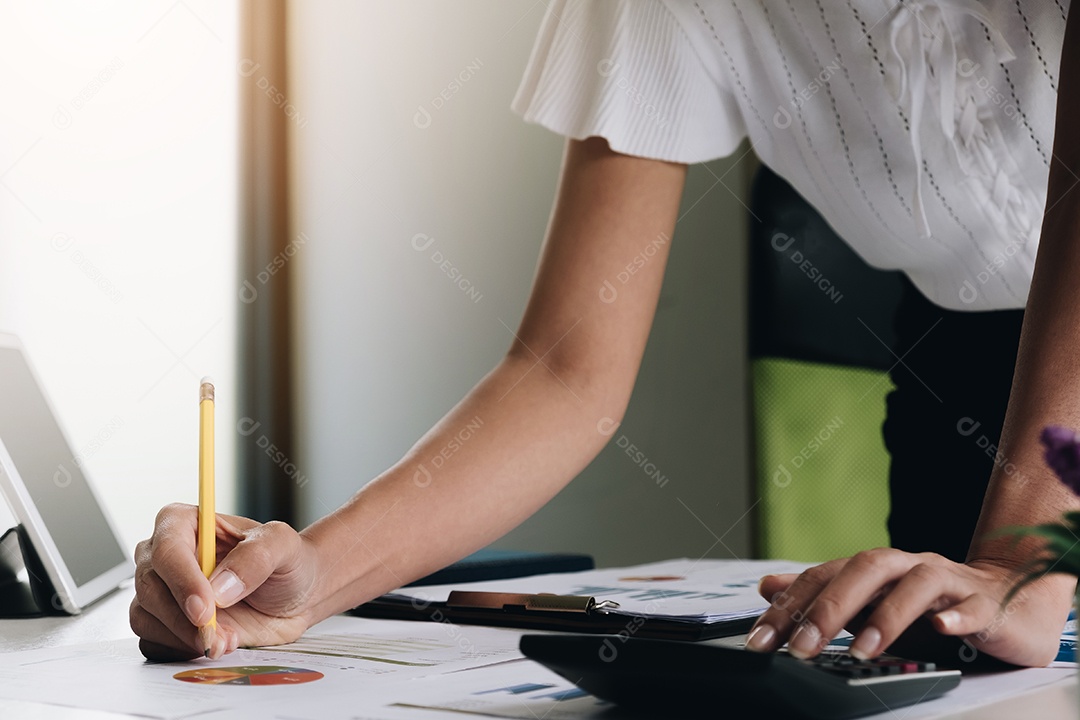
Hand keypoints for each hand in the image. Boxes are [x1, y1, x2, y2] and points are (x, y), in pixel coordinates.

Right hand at [130, 503, 319, 660]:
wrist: (295, 596)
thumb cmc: (286, 562)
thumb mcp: (284, 546)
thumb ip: (257, 556)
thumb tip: (220, 586)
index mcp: (184, 523)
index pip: (167, 549)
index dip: (182, 581)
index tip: (205, 609)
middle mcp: (166, 556)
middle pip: (150, 588)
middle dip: (183, 619)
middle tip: (220, 635)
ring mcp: (162, 592)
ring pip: (146, 619)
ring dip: (185, 639)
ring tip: (228, 639)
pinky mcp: (165, 624)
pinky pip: (152, 643)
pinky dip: (181, 651)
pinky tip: (214, 644)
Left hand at [745, 548, 1073, 666]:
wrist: (1004, 598)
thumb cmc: (929, 604)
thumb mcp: (867, 601)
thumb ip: (820, 595)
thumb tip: (766, 587)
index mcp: (873, 568)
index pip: (822, 577)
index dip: (788, 607)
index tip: (761, 641)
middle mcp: (905, 566)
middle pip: (863, 571)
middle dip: (828, 609)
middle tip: (800, 649)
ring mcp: (947, 581)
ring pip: (916, 584)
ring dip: (886, 616)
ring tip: (862, 651)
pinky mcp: (986, 604)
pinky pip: (973, 606)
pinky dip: (956, 616)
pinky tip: (942, 629)